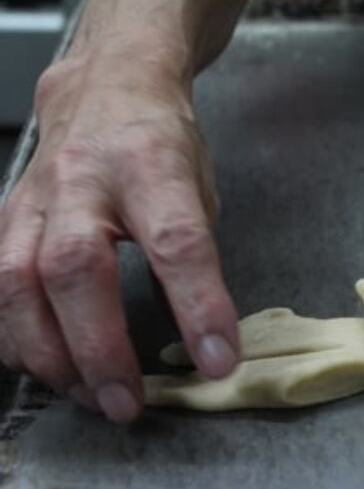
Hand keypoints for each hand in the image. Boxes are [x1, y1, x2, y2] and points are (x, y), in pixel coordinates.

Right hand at [0, 52, 238, 421]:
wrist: (105, 85)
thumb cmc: (161, 143)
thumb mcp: (200, 189)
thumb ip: (193, 257)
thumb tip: (196, 338)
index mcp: (152, 165)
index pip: (178, 241)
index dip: (198, 305)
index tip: (218, 360)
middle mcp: (84, 178)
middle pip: (76, 268)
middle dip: (99, 347)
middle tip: (127, 403)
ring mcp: (35, 196)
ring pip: (16, 282)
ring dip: (50, 354)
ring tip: (89, 395)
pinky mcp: (6, 215)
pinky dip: (16, 336)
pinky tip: (44, 364)